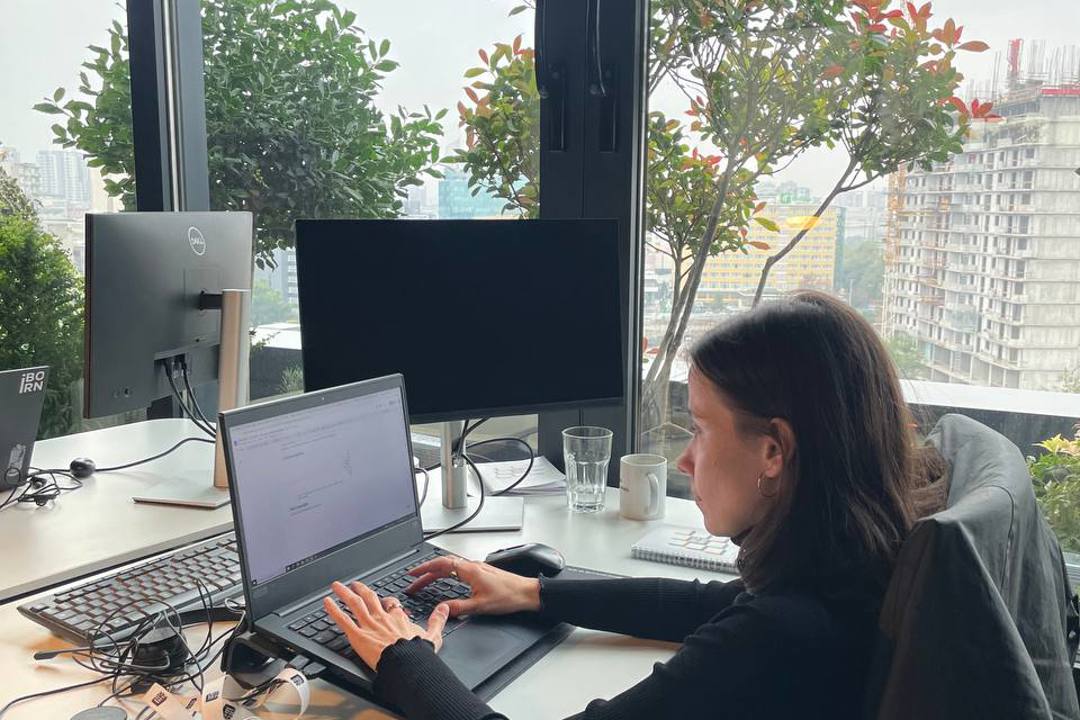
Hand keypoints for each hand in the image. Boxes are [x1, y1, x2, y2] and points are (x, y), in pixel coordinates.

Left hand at [323, 580, 447, 670]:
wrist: (407, 663)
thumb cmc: (418, 653)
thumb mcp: (433, 635)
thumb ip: (437, 620)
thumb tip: (445, 608)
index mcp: (398, 618)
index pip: (391, 605)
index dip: (386, 601)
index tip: (384, 600)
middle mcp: (382, 618)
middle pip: (370, 598)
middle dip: (361, 590)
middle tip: (354, 584)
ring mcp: (369, 625)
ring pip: (355, 604)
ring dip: (344, 593)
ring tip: (336, 586)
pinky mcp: (357, 635)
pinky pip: (343, 619)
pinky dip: (333, 610)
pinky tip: (326, 602)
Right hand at [406, 555, 540, 617]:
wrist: (528, 593)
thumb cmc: (509, 596)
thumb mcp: (481, 606)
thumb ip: (459, 607)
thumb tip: (442, 609)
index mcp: (470, 570)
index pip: (441, 564)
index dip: (424, 569)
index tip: (412, 574)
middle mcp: (473, 566)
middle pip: (443, 565)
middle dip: (426, 573)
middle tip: (413, 582)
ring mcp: (477, 569)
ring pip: (451, 567)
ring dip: (436, 574)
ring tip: (424, 582)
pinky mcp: (482, 574)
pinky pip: (458, 570)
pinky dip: (447, 575)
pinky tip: (446, 581)